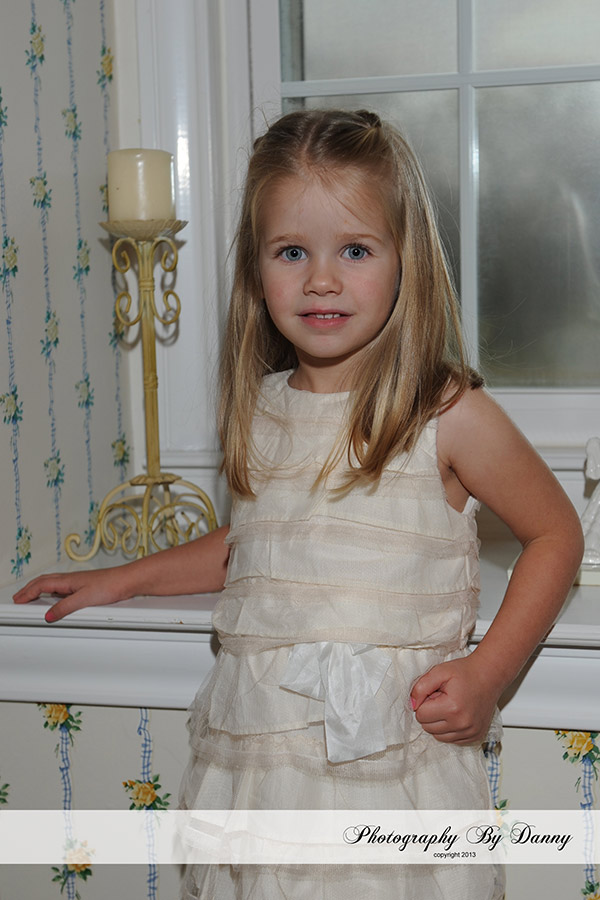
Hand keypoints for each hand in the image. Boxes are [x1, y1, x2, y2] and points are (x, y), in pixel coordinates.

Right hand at [13, 567, 128, 622]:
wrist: (127, 580)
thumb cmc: (110, 584)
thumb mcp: (84, 599)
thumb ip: (65, 607)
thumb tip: (49, 615)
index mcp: (67, 580)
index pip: (41, 585)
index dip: (27, 592)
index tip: (18, 599)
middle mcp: (71, 579)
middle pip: (44, 581)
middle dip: (29, 589)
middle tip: (19, 597)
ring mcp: (78, 582)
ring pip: (52, 583)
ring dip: (39, 588)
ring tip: (31, 596)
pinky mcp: (85, 586)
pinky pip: (62, 587)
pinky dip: (52, 591)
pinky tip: (55, 597)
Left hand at [410, 655, 499, 744]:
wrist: (489, 675)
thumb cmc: (466, 673)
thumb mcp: (439, 672)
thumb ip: (421, 687)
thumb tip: (411, 704)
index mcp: (452, 708)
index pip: (421, 715)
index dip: (424, 702)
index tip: (434, 694)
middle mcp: (462, 724)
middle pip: (428, 728)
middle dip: (430, 713)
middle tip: (442, 698)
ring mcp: (470, 732)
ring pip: (438, 736)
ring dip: (439, 723)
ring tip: (449, 706)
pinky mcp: (475, 736)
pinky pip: (452, 740)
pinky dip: (450, 729)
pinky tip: (457, 714)